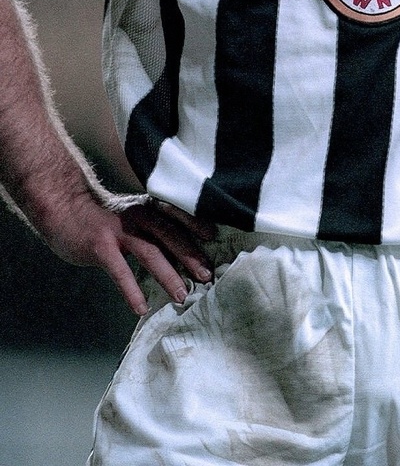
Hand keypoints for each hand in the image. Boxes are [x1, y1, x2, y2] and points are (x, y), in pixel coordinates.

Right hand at [45, 192, 215, 315]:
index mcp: (149, 207)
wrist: (65, 208)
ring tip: (182, 296)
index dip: (197, 225)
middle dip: (191, 255)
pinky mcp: (100, 247)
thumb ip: (155, 230)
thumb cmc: (105, 218)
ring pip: (149, 252)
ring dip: (168, 275)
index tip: (217, 240)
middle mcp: (138, 215)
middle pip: (170, 234)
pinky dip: (131, 290)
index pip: (178, 215)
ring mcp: (118, 230)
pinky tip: (141, 307)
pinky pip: (119, 271)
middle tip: (207, 275)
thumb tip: (186, 253)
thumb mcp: (133, 216)